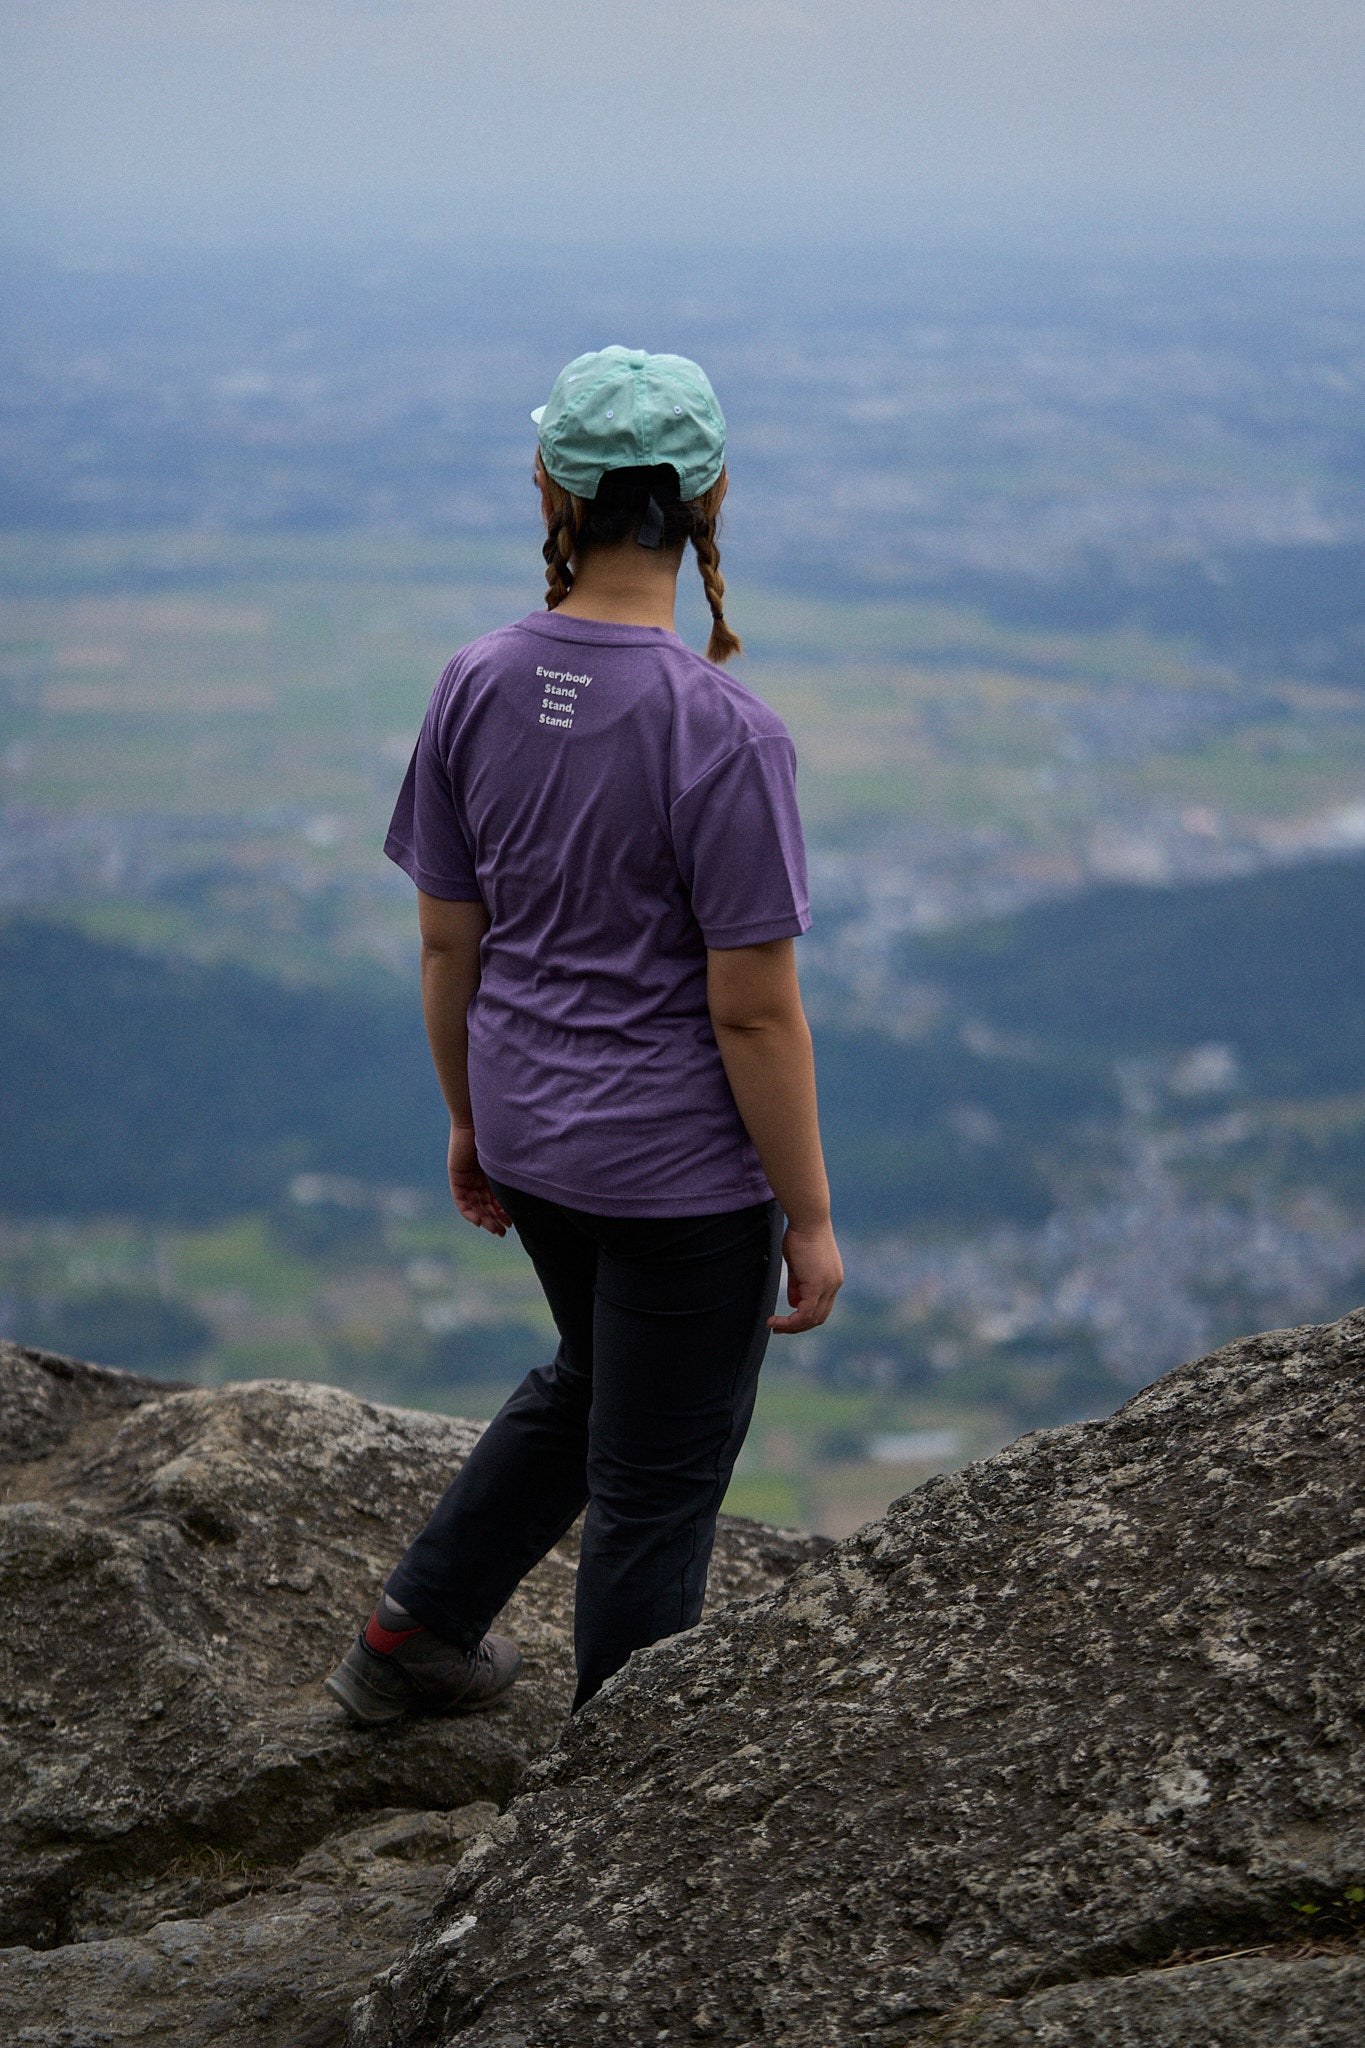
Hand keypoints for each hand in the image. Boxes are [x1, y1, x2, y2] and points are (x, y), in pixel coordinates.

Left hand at [447, 1124, 511, 1235]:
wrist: (481, 1118)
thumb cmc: (501, 1134)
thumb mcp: (511, 1159)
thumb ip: (519, 1172)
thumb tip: (547, 1186)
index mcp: (491, 1172)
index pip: (495, 1198)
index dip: (503, 1212)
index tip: (512, 1223)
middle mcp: (478, 1176)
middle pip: (485, 1204)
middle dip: (494, 1219)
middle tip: (503, 1232)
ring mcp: (466, 1176)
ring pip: (474, 1204)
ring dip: (484, 1219)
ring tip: (495, 1230)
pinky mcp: (457, 1175)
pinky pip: (461, 1199)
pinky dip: (469, 1211)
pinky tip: (479, 1221)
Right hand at [768, 1217, 842, 1333]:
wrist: (808, 1219)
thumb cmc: (800, 1234)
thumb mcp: (797, 1264)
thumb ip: (797, 1284)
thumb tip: (793, 1303)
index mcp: (832, 1278)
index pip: (821, 1307)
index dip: (804, 1317)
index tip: (785, 1319)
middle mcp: (834, 1284)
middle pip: (819, 1317)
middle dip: (797, 1326)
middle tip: (777, 1327)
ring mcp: (828, 1286)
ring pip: (812, 1318)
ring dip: (792, 1326)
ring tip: (774, 1325)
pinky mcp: (818, 1285)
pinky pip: (804, 1313)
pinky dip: (790, 1321)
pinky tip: (775, 1320)